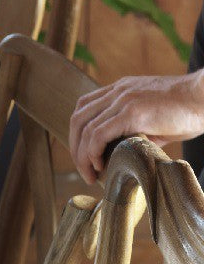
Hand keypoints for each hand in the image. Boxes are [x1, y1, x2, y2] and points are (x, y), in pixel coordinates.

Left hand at [67, 71, 203, 183]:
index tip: (84, 154)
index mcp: (121, 89)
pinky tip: (99, 165)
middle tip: (84, 170)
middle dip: (75, 148)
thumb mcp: (153, 119)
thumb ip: (133, 131)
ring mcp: (123, 100)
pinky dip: (92, 152)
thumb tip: (119, 154)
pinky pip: (98, 134)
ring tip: (90, 174)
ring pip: (85, 129)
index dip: (78, 133)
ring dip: (82, 156)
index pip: (85, 108)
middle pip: (78, 119)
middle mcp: (118, 91)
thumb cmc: (188, 112)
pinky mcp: (132, 112)